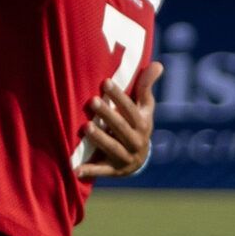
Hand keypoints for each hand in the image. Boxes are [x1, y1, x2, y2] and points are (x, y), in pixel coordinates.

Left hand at [74, 61, 161, 180]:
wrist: (139, 160)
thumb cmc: (137, 125)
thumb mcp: (145, 108)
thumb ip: (146, 86)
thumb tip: (158, 64)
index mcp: (142, 124)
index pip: (131, 109)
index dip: (119, 96)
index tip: (105, 82)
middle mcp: (136, 141)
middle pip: (121, 127)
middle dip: (107, 114)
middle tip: (92, 101)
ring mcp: (125, 157)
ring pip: (112, 147)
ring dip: (100, 138)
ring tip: (85, 127)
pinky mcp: (113, 171)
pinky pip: (102, 171)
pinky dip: (90, 171)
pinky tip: (76, 169)